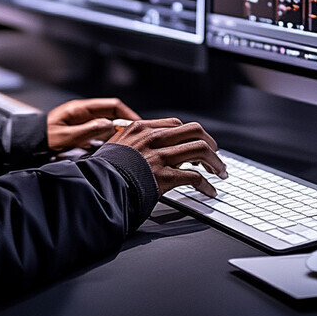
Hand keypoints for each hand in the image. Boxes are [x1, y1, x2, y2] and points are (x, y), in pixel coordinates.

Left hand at [46, 98, 140, 152]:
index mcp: (81, 109)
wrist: (27, 143)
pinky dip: (106, 140)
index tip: (138, 124)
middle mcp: (84, 113)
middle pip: (112, 114)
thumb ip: (88, 130)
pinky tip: (109, 149)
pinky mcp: (80, 131)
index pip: (112, 105)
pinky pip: (99, 133)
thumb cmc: (42, 139)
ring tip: (124, 145)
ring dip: (116, 134)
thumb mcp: (66, 137)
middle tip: (134, 138)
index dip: (127, 114)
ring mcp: (83, 121)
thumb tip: (109, 125)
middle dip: (124, 125)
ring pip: (107, 125)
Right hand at [108, 117, 226, 197]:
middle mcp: (153, 138)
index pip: (176, 124)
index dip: (192, 134)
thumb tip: (148, 147)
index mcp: (142, 128)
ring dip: (215, 162)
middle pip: (194, 131)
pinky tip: (209, 191)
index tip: (199, 143)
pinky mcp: (164, 177)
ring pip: (200, 149)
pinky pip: (195, 177)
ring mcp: (160, 157)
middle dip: (210, 143)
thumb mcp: (116, 146)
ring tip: (220, 172)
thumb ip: (134, 142)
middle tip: (215, 156)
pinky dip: (207, 185)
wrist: (96, 187)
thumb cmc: (104, 171)